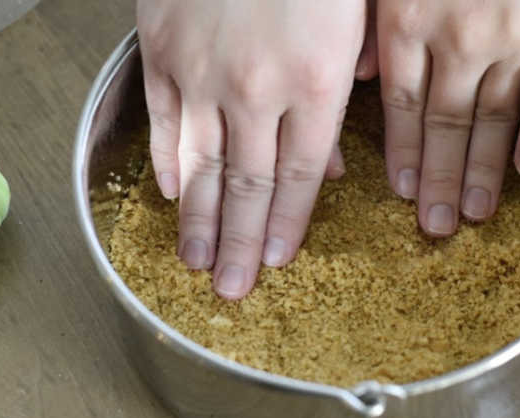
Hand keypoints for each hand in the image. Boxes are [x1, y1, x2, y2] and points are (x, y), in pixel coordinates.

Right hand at [137, 0, 365, 298]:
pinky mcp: (163, 49)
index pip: (300, 176)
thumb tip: (333, 165)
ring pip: (199, 165)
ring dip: (198, 219)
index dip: (286, 226)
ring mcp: (204, 71)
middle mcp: (257, 89)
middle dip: (239, 244)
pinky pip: (162, 121)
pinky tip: (169, 196)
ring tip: (195, 262)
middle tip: (231, 289)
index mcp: (315, 82)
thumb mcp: (356, 22)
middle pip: (247, 185)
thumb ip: (346, 96)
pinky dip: (165, 162)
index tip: (275, 263)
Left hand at [357, 0, 519, 235]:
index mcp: (410, 17)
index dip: (404, 151)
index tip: (403, 190)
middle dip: (439, 179)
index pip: (403, 105)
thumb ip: (374, 18)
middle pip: (445, 124)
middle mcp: (459, 36)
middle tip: (435, 226)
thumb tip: (363, 78)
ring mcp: (513, 34)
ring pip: (493, 119)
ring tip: (474, 213)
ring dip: (482, 171)